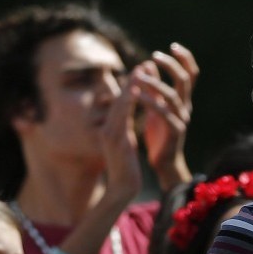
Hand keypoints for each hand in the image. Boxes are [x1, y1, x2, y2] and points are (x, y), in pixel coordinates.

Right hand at [100, 66, 143, 205]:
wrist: (122, 189)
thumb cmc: (126, 169)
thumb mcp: (125, 145)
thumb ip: (125, 130)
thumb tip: (126, 118)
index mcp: (112, 129)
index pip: (122, 103)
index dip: (131, 86)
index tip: (142, 71)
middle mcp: (108, 129)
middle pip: (119, 99)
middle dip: (131, 81)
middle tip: (143, 64)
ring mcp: (110, 134)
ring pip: (120, 104)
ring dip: (130, 86)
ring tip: (141, 71)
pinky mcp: (115, 140)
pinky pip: (122, 117)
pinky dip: (128, 103)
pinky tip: (136, 91)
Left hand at [136, 43, 197, 187]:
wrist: (164, 162)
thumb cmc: (159, 134)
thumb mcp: (155, 105)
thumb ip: (153, 86)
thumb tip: (147, 63)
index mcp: (183, 100)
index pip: (191, 74)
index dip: (185, 58)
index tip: (173, 46)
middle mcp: (185, 107)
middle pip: (185, 79)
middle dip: (171, 65)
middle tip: (155, 55)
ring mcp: (181, 119)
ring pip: (173, 95)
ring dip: (155, 82)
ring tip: (138, 75)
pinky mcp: (174, 131)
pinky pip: (163, 113)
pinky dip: (150, 102)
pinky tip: (136, 94)